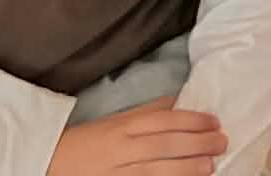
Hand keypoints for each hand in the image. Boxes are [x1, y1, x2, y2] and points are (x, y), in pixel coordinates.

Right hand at [46, 96, 225, 174]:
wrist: (49, 164)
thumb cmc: (88, 141)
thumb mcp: (116, 121)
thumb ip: (147, 112)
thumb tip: (179, 102)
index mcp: (123, 126)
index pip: (163, 120)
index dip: (192, 120)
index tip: (215, 121)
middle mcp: (121, 149)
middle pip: (164, 145)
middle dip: (197, 144)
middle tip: (221, 142)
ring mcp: (117, 173)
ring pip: (157, 170)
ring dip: (187, 168)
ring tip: (210, 166)